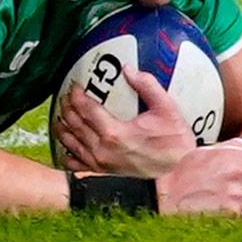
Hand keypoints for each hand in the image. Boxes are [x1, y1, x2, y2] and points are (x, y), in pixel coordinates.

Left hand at [54, 68, 202, 177]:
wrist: (180, 172)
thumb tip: (129, 69)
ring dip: (62, 126)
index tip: (75, 86)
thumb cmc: (175, 143)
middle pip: (74, 123)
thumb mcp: (167, 110)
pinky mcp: (103, 172)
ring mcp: (101, 163)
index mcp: (114, 133)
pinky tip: (65, 143)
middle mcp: (103, 149)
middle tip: (66, 96)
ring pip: (70, 142)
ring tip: (61, 114)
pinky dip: (67, 151)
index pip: (85, 109)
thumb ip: (148, 86)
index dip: (76, 95)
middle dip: (67, 107)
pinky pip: (75, 163)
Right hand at [153, 137, 241, 217]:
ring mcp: (235, 193)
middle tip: (224, 191)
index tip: (235, 177)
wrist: (163, 197)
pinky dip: (235, 219)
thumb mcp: (206, 152)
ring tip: (221, 203)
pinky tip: (219, 213)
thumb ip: (237, 147)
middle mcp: (237, 172)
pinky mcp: (232, 212)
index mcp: (233, 154)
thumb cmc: (184, 174)